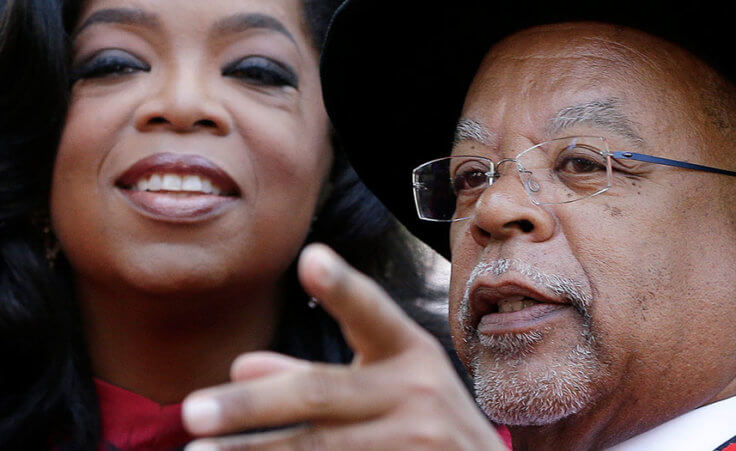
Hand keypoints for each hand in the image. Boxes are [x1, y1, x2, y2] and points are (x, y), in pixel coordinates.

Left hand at [182, 243, 504, 449]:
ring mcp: (417, 442)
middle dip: (253, 406)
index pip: (372, 313)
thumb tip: (241, 366)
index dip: (342, 286)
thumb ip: (317, 372)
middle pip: (322, 393)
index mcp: (410, 352)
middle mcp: (417, 391)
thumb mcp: (384, 383)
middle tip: (191, 411)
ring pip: (319, 445)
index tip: (310, 258)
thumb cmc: (422, 417)